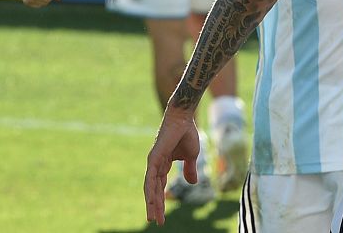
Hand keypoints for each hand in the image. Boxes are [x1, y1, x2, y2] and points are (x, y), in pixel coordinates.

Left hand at [144, 109, 199, 224]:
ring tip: (153, 218)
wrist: (184, 119)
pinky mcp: (153, 158)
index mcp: (164, 165)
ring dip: (152, 203)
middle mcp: (156, 165)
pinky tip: (151, 202)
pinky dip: (150, 191)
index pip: (161, 187)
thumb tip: (192, 183)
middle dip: (156, 206)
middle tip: (156, 222)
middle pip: (154, 190)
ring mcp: (153, 162)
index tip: (161, 216)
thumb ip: (189, 169)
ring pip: (151, 188)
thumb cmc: (187, 133)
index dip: (161, 201)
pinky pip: (151, 179)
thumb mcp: (191, 156)